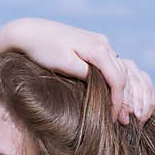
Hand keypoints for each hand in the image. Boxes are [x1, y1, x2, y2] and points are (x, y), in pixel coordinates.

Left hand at [5, 17, 154, 124]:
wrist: (30, 32)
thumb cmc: (43, 50)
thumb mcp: (63, 65)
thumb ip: (84, 74)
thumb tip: (102, 85)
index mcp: (98, 49)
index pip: (118, 80)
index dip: (118, 102)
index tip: (115, 120)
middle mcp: (103, 43)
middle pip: (123, 75)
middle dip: (124, 100)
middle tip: (124, 122)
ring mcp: (100, 43)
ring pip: (120, 70)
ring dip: (122, 91)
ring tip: (120, 112)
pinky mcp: (94, 45)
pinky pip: (111, 66)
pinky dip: (115, 82)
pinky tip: (112, 96)